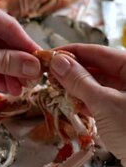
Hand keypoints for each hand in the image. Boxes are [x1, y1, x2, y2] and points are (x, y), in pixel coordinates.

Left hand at [0, 0, 40, 94]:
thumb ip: (3, 62)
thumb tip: (34, 67)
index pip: (7, 25)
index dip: (26, 46)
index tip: (43, 63)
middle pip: (4, 39)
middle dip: (17, 62)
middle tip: (32, 81)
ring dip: (8, 70)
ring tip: (19, 89)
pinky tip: (6, 86)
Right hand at [49, 44, 125, 166]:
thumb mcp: (104, 103)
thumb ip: (80, 81)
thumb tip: (58, 61)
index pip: (100, 52)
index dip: (74, 52)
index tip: (51, 54)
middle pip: (99, 67)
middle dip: (73, 69)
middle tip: (49, 72)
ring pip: (98, 85)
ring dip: (77, 86)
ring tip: (55, 86)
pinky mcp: (123, 114)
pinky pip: (101, 101)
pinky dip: (86, 100)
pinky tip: (70, 101)